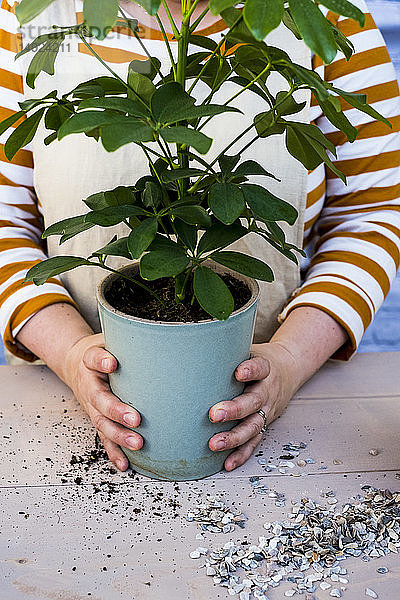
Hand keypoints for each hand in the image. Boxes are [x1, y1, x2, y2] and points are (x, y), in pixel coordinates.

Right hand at [64, 333, 142, 470]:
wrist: (77, 364)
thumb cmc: (103, 351)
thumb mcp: (110, 339)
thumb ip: (130, 339)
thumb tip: (162, 334)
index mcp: (90, 362)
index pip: (93, 358)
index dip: (101, 361)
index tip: (111, 362)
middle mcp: (89, 386)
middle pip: (99, 399)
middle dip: (116, 411)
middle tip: (135, 418)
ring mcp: (92, 406)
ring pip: (101, 423)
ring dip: (119, 436)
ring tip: (137, 443)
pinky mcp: (98, 420)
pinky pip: (105, 438)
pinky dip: (114, 452)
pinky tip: (125, 463)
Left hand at [208, 341, 300, 470]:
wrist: (287, 370)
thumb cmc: (258, 360)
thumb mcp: (248, 348)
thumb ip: (227, 350)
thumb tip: (190, 342)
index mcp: (265, 368)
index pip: (260, 367)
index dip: (251, 370)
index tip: (239, 372)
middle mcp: (268, 390)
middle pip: (253, 401)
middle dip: (234, 409)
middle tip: (214, 414)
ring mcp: (267, 410)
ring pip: (253, 426)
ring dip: (234, 437)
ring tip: (215, 443)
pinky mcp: (264, 424)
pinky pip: (253, 442)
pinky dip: (241, 454)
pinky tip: (227, 462)